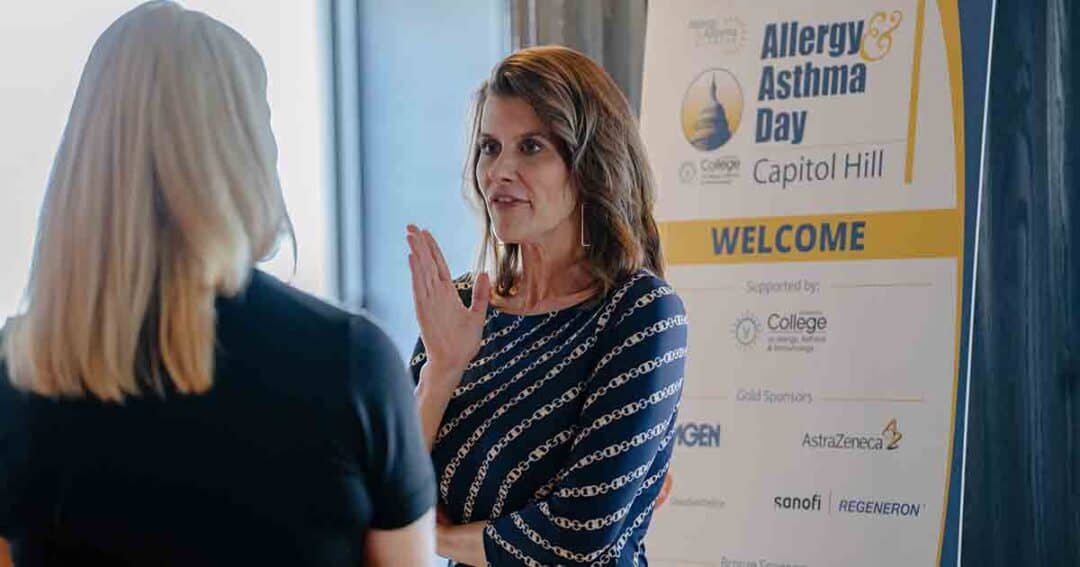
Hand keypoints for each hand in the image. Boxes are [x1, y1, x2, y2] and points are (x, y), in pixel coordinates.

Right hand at [407, 225, 490, 378]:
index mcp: (447, 294)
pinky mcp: (423, 310)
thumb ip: (480, 294)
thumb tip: (485, 274)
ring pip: (421, 272)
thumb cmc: (463, 343)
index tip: (425, 232)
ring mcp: (428, 301)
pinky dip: (416, 273)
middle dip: (420, 244)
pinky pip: (419, 288)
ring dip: (416, 253)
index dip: (432, 248)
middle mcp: (436, 295)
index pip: (438, 265)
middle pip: (427, 263)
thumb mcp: (477, 315)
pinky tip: (412, 258)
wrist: (453, 363)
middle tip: (411, 225)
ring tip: (410, 235)